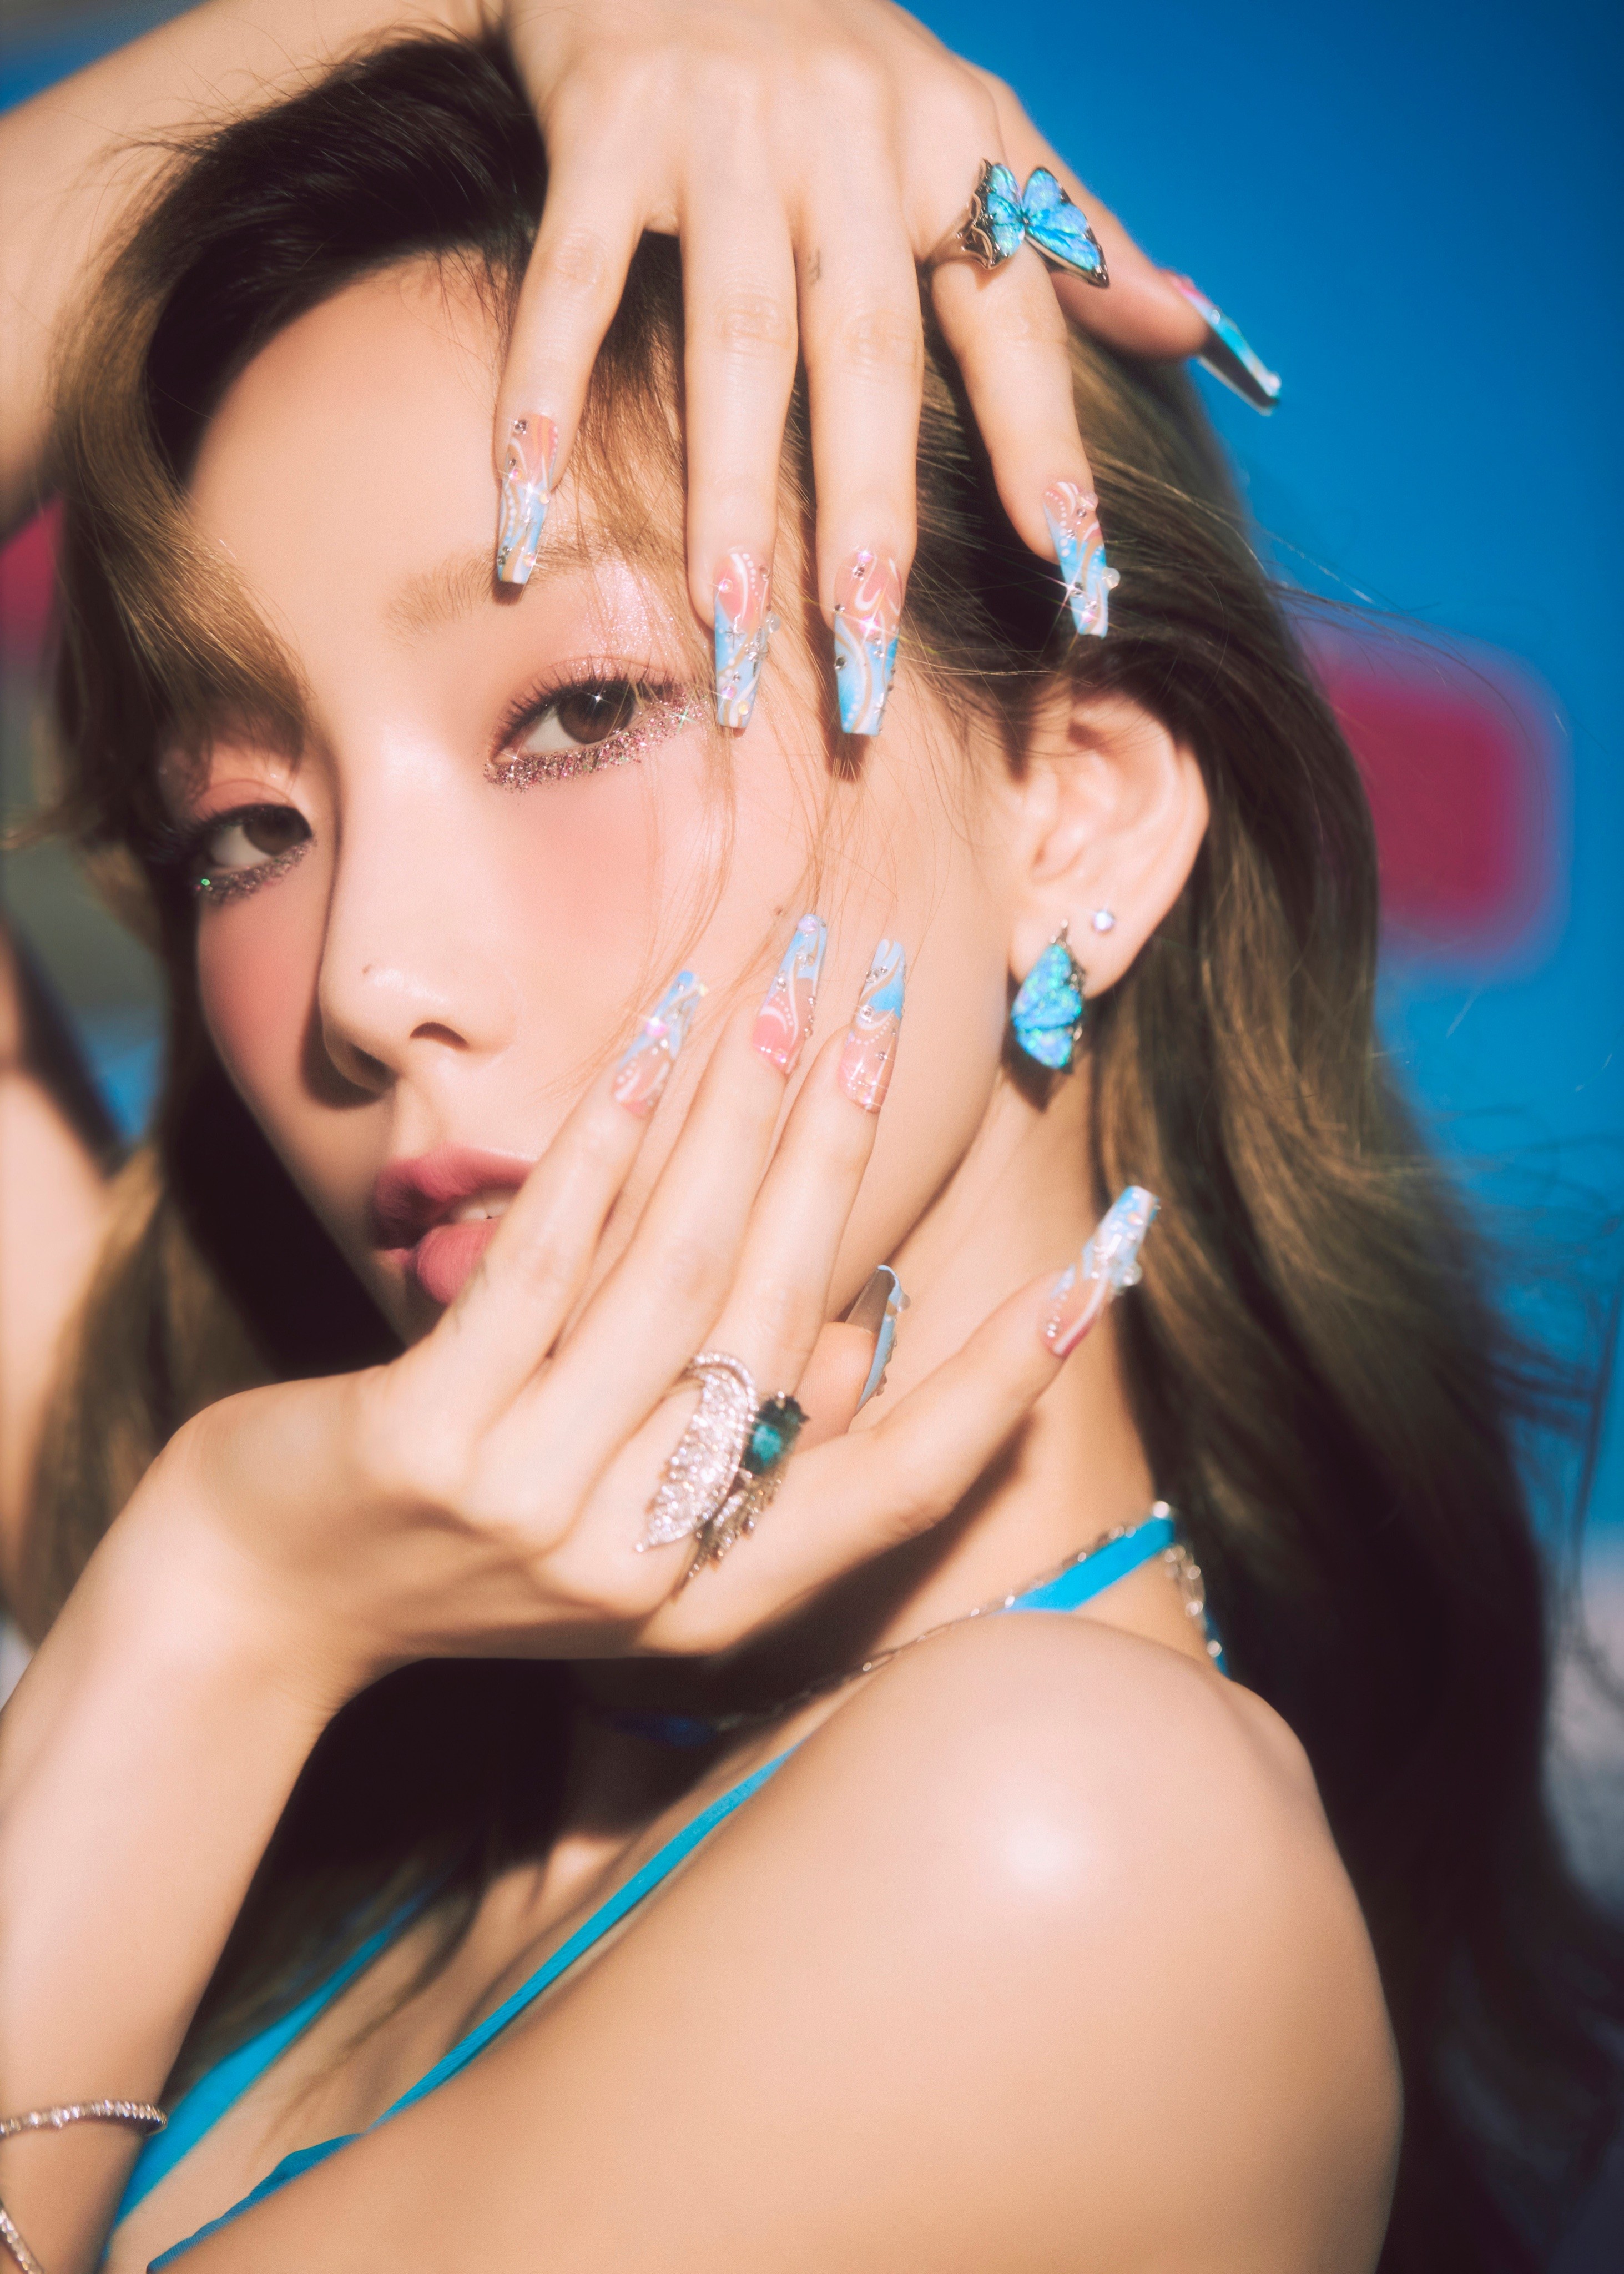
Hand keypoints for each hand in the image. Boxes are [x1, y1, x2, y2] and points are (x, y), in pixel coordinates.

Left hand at [148, 955, 1077, 1701]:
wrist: (256, 1605)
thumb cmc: (460, 1547)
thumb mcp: (622, 1528)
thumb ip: (750, 1443)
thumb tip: (865, 1325)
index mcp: (713, 1599)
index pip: (899, 1486)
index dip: (1004, 1375)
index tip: (1104, 1265)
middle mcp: (642, 1565)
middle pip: (781, 1325)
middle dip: (846, 1151)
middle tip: (890, 1015)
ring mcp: (531, 1507)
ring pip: (676, 1274)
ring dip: (743, 1113)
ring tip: (794, 986)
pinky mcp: (428, 1442)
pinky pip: (547, 1261)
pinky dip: (613, 1140)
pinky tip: (661, 1041)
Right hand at [487, 0, 1213, 637]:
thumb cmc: (834, 54)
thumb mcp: (970, 119)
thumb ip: (1073, 232)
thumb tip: (1191, 330)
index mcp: (947, 148)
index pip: (1011, 322)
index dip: (1042, 445)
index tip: (1073, 570)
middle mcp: (848, 139)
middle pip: (864, 357)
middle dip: (867, 515)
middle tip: (865, 657)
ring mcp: (724, 128)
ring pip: (733, 338)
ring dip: (726, 492)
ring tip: (729, 627)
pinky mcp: (607, 119)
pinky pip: (576, 276)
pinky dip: (546, 384)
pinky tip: (528, 494)